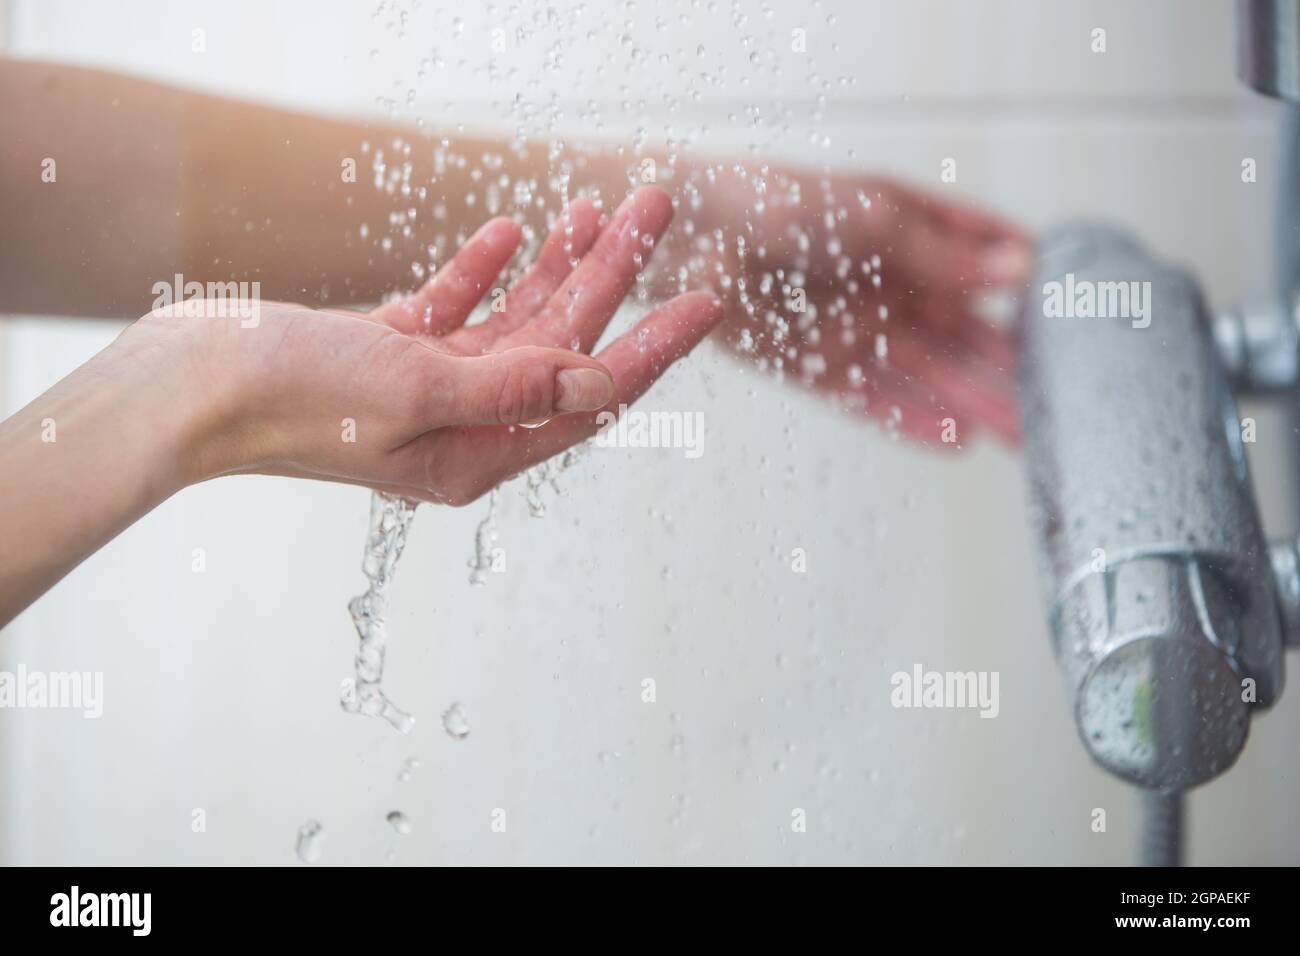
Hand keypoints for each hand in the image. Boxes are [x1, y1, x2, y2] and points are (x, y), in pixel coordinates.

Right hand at [137, 186, 721, 503]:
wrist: (184, 390)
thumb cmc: (290, 399)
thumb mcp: (414, 391)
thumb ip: (513, 386)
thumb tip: (600, 383)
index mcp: (478, 452)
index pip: (592, 396)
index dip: (654, 346)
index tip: (706, 300)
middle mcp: (462, 425)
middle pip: (562, 344)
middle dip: (612, 274)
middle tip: (655, 205)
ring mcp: (425, 389)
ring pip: (515, 320)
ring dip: (558, 263)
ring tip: (598, 205)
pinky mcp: (387, 354)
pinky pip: (454, 310)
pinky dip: (483, 272)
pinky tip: (510, 232)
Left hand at [668, 166, 1030, 446]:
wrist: (691, 235)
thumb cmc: (777, 201)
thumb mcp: (872, 217)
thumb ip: (943, 252)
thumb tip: (1022, 270)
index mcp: (912, 233)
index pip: (987, 261)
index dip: (1032, 288)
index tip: (1082, 320)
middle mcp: (891, 285)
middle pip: (965, 333)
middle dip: (1013, 367)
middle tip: (1064, 404)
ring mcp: (857, 329)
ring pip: (928, 374)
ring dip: (973, 403)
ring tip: (1023, 435)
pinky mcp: (818, 367)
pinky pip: (874, 399)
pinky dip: (912, 420)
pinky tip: (954, 441)